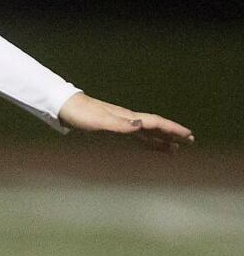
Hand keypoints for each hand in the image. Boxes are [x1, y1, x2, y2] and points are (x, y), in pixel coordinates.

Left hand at [57, 92, 193, 151]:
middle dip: (172, 134)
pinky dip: (146, 141)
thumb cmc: (81, 114)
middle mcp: (127, 119)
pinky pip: (136, 135)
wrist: (65, 107)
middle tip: (190, 141)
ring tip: (176, 148)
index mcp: (127, 117)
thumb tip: (140, 126)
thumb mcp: (99, 121)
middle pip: (155, 126)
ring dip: (162, 139)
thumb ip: (119, 124)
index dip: (172, 129)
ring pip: (147, 132)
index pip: (155, 122)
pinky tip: (150, 145)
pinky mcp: (112, 127)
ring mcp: (120, 123)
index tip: (188, 135)